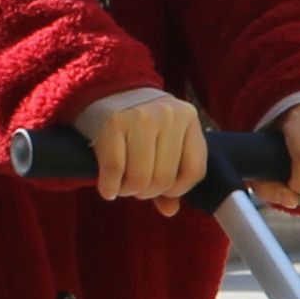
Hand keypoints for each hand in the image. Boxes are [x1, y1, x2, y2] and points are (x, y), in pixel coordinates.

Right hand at [78, 94, 205, 213]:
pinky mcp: (112, 124)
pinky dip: (109, 188)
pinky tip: (108, 187)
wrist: (105, 88)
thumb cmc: (139, 121)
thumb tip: (170, 210)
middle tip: (136, 185)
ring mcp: (140, 117)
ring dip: (128, 191)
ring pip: (140, 179)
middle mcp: (167, 115)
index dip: (177, 189)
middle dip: (147, 192)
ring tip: (122, 183)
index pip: (194, 171)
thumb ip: (172, 175)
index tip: (163, 188)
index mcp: (188, 118)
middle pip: (163, 179)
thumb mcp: (164, 139)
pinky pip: (114, 171)